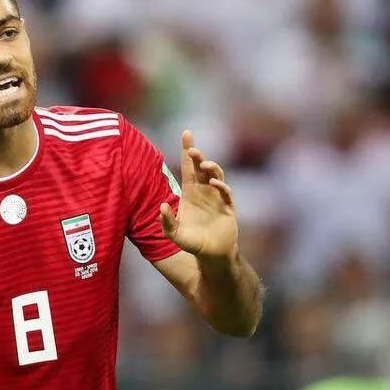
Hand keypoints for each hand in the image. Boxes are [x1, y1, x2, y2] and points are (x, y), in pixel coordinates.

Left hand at [160, 130, 238, 261]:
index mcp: (191, 193)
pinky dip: (221, 186)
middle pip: (202, 168)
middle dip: (198, 157)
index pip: (189, 167)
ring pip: (216, 176)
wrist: (212, 256)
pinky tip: (213, 183)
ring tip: (205, 165)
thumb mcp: (175, 234)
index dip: (188, 150)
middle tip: (193, 150)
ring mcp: (218, 198)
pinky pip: (226, 193)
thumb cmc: (192, 243)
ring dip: (211, 168)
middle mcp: (205, 192)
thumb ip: (167, 222)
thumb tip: (161, 208)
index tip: (186, 133)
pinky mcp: (228, 208)